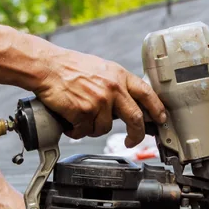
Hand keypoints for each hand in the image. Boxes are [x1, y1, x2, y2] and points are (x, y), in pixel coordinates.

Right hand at [34, 48, 167, 147]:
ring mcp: (99, 101)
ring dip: (92, 128)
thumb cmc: (69, 67)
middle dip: (137, 134)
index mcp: (119, 76)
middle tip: (132, 141)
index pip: (146, 93)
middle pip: (135, 118)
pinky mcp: (84, 112)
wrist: (47, 67)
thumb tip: (127, 102)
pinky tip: (69, 120)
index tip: (161, 119)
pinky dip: (76, 130)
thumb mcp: (101, 69)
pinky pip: (84, 131)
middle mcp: (112, 88)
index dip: (157, 108)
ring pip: (104, 128)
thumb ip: (115, 84)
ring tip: (80, 117)